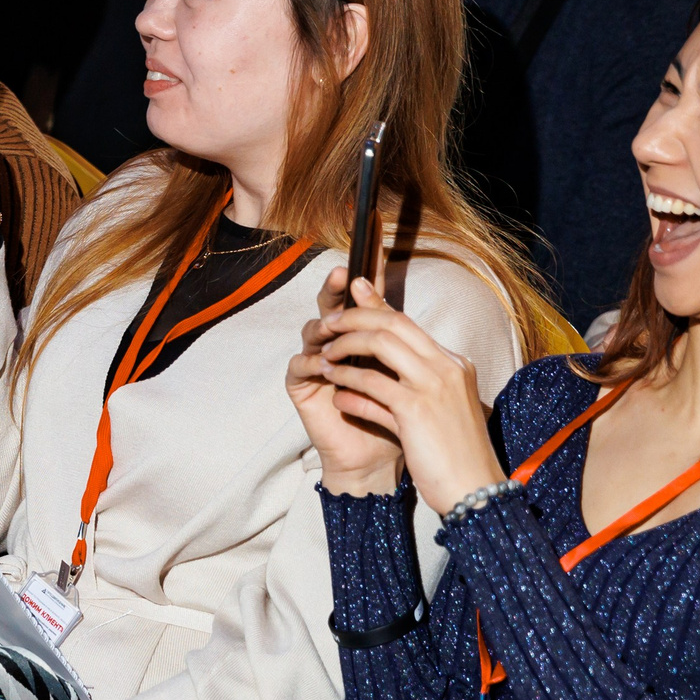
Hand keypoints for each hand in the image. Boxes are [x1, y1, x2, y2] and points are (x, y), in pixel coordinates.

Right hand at [287, 270, 405, 494]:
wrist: (378, 461)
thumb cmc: (394, 415)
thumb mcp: (400, 370)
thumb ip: (393, 336)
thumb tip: (391, 296)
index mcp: (364, 337)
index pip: (363, 298)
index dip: (366, 271)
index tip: (373, 239)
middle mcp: (338, 343)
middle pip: (333, 305)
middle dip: (336, 288)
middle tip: (343, 273)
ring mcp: (317, 362)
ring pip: (313, 330)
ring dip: (325, 326)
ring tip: (335, 324)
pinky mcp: (302, 385)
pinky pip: (300, 365)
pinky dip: (313, 362)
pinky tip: (325, 364)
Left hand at [311, 288, 502, 514]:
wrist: (476, 492)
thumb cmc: (456, 455)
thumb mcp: (439, 410)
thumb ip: (413, 385)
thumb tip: (375, 370)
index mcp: (454, 364)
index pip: (408, 323)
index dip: (375, 306)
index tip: (353, 289)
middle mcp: (447, 368)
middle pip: (392, 323)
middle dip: (353, 318)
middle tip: (326, 323)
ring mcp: (434, 386)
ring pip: (379, 346)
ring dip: (344, 348)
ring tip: (324, 358)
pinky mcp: (416, 410)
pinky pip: (371, 384)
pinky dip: (348, 383)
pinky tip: (335, 390)